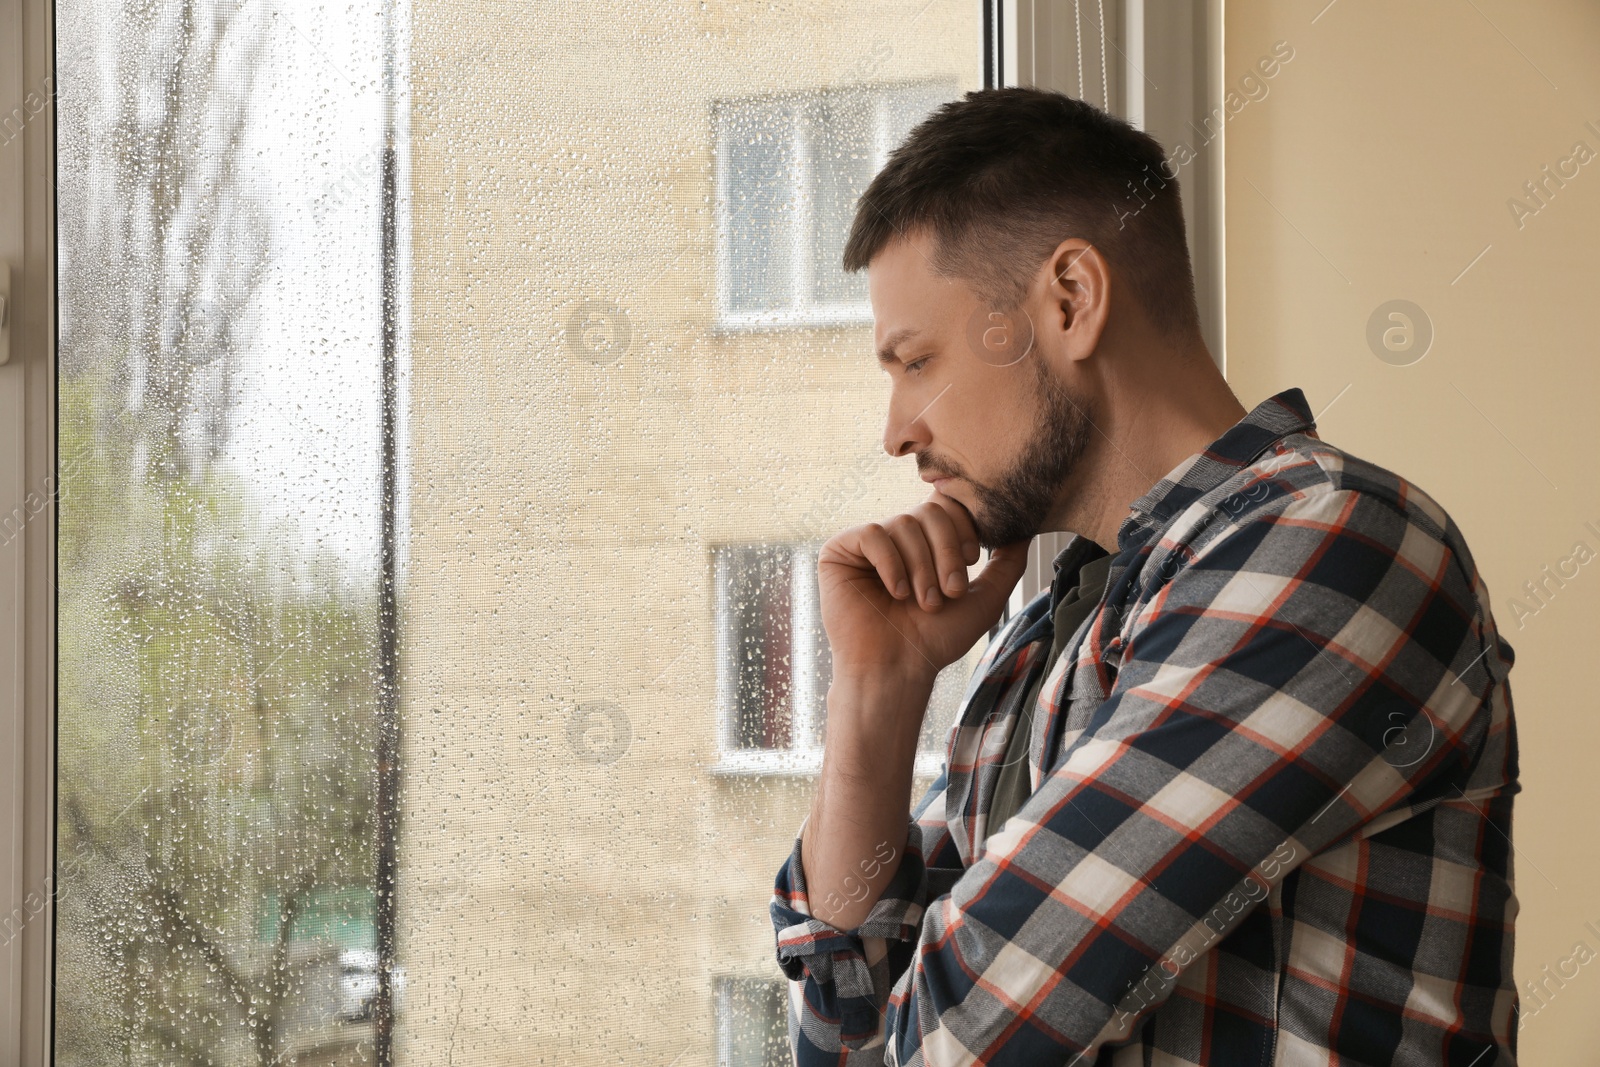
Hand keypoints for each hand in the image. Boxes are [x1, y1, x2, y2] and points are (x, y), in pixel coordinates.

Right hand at [817, 490, 1030, 686]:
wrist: (898, 668)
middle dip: (946, 553)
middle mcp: (897, 538)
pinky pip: (872, 534)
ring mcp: (867, 543)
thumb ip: (1008, 562)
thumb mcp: (985, 598)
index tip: (973, 562)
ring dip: (921, 568)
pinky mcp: (840, 552)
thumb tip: (1024, 529)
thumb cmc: (937, 639)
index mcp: (926, 543)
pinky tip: (895, 593)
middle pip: (930, 511)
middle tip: (949, 593)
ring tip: (921, 602)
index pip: (949, 508)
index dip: (964, 530)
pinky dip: (890, 564)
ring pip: (903, 523)